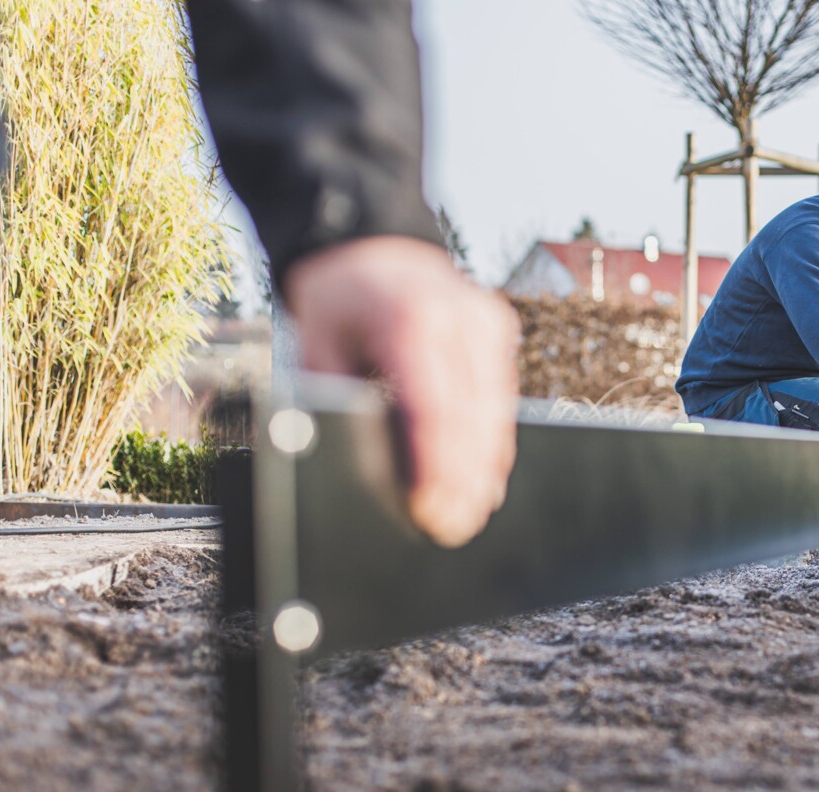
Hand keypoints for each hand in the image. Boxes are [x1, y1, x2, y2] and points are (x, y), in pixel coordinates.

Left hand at [285, 236, 519, 546]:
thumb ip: (337, 394)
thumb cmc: (338, 296)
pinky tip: (485, 474)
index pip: (432, 408)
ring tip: (470, 512)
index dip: (434, 465)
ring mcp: (484, 321)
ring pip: (493, 409)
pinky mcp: (496, 328)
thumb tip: (353, 455)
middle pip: (470, 415)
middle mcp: (458, 318)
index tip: (431, 509)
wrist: (372, 238)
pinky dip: (493, 437)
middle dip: (463, 478)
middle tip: (453, 527)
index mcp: (410, 320)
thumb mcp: (318, 342)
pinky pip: (500, 394)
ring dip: (484, 465)